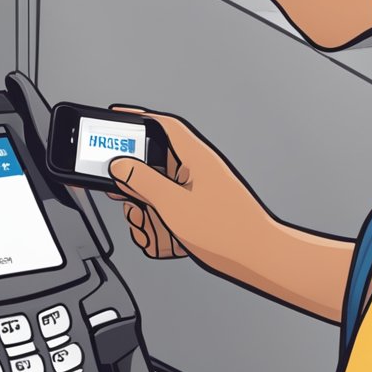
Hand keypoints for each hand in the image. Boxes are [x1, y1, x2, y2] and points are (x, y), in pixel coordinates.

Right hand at [107, 107, 274, 273]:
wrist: (257, 254)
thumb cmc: (227, 230)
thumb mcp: (173, 204)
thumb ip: (143, 181)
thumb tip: (120, 164)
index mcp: (197, 157)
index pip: (164, 125)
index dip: (139, 118)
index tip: (119, 117)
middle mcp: (200, 167)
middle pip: (160, 153)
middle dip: (135, 164)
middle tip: (114, 172)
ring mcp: (202, 186)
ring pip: (164, 178)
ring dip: (145, 189)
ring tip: (131, 203)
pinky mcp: (203, 204)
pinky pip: (173, 195)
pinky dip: (158, 203)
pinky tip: (151, 218)